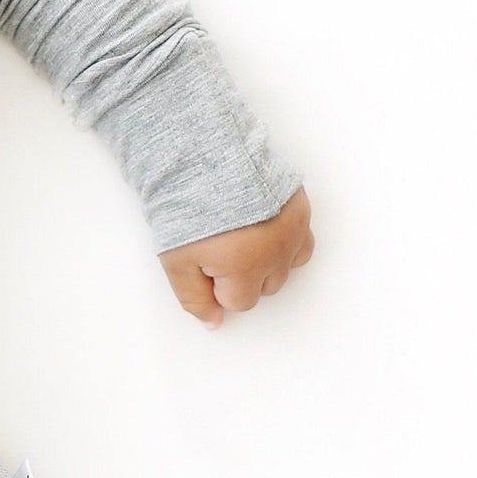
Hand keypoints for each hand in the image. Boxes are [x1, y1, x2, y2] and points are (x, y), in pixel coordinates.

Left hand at [158, 184, 313, 328]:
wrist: (198, 153)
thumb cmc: (185, 204)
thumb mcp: (175, 261)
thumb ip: (194, 299)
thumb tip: (214, 324)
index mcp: (247, 267)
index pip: (239, 302)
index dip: (216, 285)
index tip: (202, 260)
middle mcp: (277, 251)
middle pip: (265, 285)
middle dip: (242, 274)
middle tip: (217, 244)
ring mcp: (292, 227)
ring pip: (287, 264)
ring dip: (267, 258)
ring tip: (238, 235)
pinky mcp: (299, 205)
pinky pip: (301, 236)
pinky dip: (284, 237)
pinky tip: (260, 224)